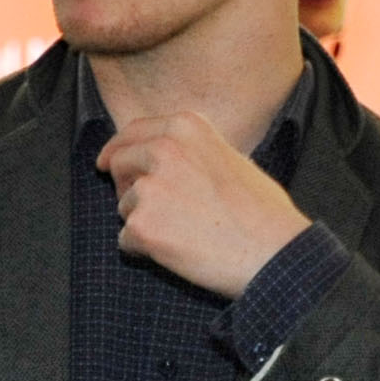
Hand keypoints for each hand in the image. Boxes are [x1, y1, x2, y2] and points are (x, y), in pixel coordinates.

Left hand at [98, 114, 309, 300]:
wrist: (273, 253)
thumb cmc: (262, 212)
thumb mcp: (231, 158)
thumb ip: (193, 152)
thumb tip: (162, 158)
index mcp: (185, 127)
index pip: (133, 132)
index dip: (118, 149)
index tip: (106, 162)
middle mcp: (163, 150)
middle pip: (119, 164)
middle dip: (127, 187)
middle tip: (155, 211)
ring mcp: (150, 187)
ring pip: (124, 206)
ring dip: (144, 223)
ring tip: (185, 234)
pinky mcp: (142, 225)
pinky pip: (126, 240)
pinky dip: (144, 250)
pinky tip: (179, 252)